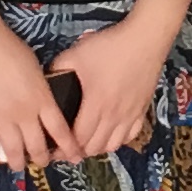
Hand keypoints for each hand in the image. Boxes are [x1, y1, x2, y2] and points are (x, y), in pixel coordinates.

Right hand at [0, 18, 76, 170]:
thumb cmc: (12, 50)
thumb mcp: (37, 70)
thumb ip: (42, 90)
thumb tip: (43, 100)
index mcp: (42, 99)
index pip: (60, 131)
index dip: (69, 147)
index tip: (75, 158)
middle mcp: (24, 114)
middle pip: (37, 146)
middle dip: (43, 159)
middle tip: (45, 163)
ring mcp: (2, 118)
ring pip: (13, 150)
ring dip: (18, 162)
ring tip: (20, 167)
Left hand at [52, 14, 174, 157]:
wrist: (145, 39)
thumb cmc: (111, 46)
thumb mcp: (77, 53)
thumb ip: (58, 68)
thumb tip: (46, 79)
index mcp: (95, 103)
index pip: (77, 138)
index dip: (65, 148)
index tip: (55, 149)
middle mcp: (113, 115)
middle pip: (94, 147)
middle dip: (78, 151)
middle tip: (68, 146)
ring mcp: (130, 114)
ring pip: (112, 145)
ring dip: (98, 147)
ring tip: (88, 142)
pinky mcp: (142, 110)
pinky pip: (130, 136)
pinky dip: (118, 140)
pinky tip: (111, 134)